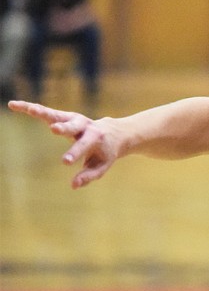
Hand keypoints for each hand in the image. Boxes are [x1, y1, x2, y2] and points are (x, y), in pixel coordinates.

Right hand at [7, 101, 121, 187]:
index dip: (75, 153)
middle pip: (73, 126)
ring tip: (27, 109)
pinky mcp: (62, 116)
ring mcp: (73, 119)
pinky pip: (45, 111)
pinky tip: (13, 105)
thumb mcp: (101, 166)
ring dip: (42, 112)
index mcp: (96, 138)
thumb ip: (88, 176)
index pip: (85, 146)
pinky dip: (30, 108)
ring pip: (56, 114)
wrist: (113, 132)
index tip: (66, 162)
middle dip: (64, 128)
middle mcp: (84, 125)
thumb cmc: (105, 152)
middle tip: (54, 129)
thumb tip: (73, 185)